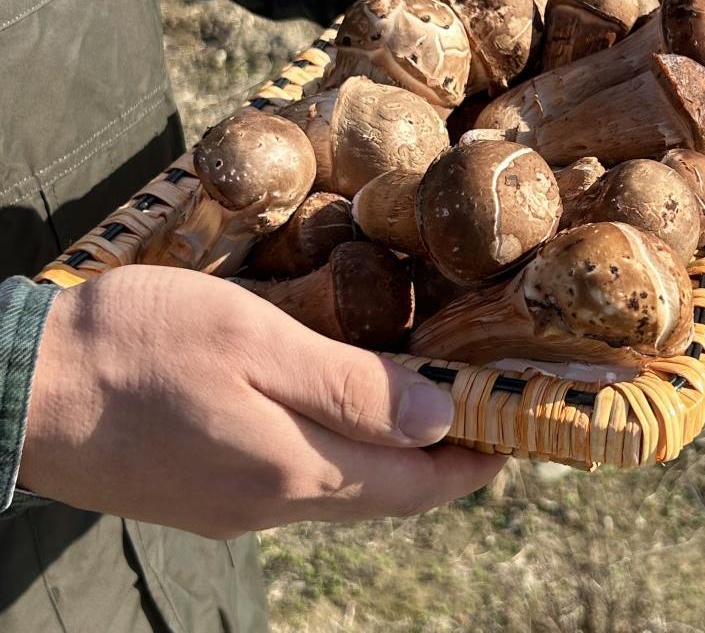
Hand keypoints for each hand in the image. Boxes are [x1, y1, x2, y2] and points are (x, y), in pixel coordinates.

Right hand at [18, 265, 504, 538]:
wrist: (25, 388)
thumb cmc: (141, 346)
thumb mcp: (256, 343)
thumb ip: (352, 388)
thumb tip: (441, 421)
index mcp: (296, 470)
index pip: (417, 486)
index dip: (473, 463)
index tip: (510, 431)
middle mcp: (272, 505)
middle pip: (384, 494)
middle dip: (440, 461)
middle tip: (475, 412)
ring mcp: (233, 508)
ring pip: (341, 490)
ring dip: (389, 458)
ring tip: (417, 406)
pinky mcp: (202, 496)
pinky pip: (295, 483)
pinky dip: (336, 454)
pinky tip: (332, 415)